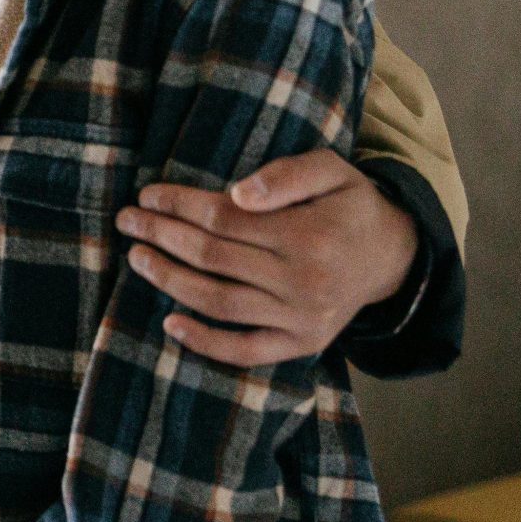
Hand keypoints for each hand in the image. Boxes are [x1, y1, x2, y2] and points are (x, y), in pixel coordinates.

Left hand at [116, 148, 417, 367]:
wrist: (394, 257)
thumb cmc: (351, 206)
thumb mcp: (333, 171)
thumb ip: (287, 174)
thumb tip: (236, 193)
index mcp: (309, 235)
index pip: (224, 219)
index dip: (179, 205)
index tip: (147, 195)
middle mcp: (304, 281)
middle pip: (213, 257)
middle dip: (161, 236)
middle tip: (127, 222)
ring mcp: (301, 318)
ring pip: (219, 302)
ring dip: (169, 280)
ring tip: (137, 259)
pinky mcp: (302, 344)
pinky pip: (245, 350)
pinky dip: (204, 342)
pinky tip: (169, 323)